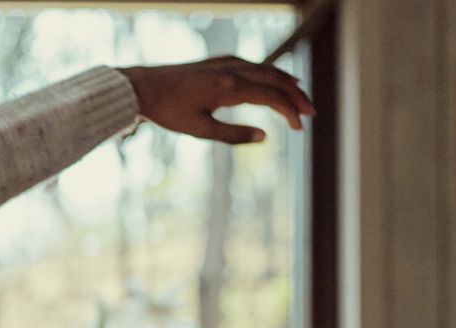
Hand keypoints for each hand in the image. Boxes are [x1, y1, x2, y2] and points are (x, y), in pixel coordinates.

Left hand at [121, 57, 314, 144]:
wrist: (144, 87)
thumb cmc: (169, 112)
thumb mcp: (200, 130)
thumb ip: (233, 135)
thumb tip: (264, 137)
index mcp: (230, 87)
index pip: (272, 96)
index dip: (290, 111)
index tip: (301, 127)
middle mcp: (232, 70)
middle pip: (276, 79)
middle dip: (296, 96)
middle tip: (311, 113)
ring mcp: (226, 62)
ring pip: (266, 70)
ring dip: (286, 84)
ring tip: (301, 97)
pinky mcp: (219, 61)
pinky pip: (253, 65)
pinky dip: (269, 74)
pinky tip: (274, 81)